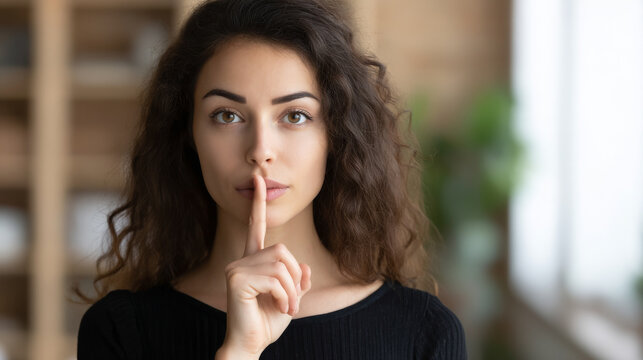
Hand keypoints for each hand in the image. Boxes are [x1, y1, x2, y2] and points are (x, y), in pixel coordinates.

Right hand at [217, 174, 311, 358]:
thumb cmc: (266, 323)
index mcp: (253, 261)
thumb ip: (298, 281)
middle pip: (282, 251)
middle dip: (295, 278)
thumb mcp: (291, 299)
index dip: (257, 204)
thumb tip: (303, 267)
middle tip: (293, 303)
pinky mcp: (236, 280)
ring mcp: (236, 268)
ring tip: (288, 308)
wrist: (250, 345)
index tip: (258, 181)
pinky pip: (275, 279)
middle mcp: (242, 260)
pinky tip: (281, 309)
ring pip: (281, 266)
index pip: (255, 227)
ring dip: (292, 291)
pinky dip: (286, 296)